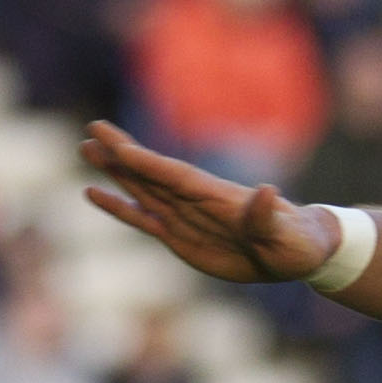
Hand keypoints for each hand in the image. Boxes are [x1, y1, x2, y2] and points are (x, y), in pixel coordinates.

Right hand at [74, 121, 334, 285]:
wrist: (296, 253)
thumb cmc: (296, 241)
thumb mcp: (286, 232)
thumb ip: (268, 215)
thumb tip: (269, 191)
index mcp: (216, 196)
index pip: (175, 175)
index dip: (148, 162)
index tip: (120, 146)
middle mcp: (194, 200)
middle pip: (150, 173)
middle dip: (121, 153)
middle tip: (91, 129)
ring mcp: (184, 216)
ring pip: (141, 189)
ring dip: (113, 170)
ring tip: (85, 148)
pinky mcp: (179, 236)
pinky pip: (142, 218)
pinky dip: (118, 206)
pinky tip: (94, 193)